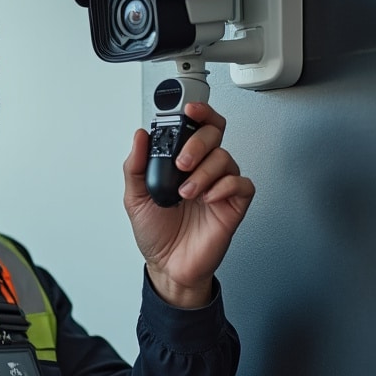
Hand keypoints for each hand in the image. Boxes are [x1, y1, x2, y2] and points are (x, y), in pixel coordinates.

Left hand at [123, 102, 254, 308]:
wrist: (167, 266)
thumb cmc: (156, 233)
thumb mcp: (134, 198)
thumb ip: (136, 166)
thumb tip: (140, 136)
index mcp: (181, 164)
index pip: (197, 127)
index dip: (199, 113)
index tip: (189, 110)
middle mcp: (202, 170)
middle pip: (214, 135)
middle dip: (198, 143)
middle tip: (182, 163)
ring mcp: (220, 187)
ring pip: (226, 158)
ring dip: (205, 172)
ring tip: (187, 193)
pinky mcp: (234, 205)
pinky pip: (241, 184)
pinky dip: (225, 186)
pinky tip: (209, 198)